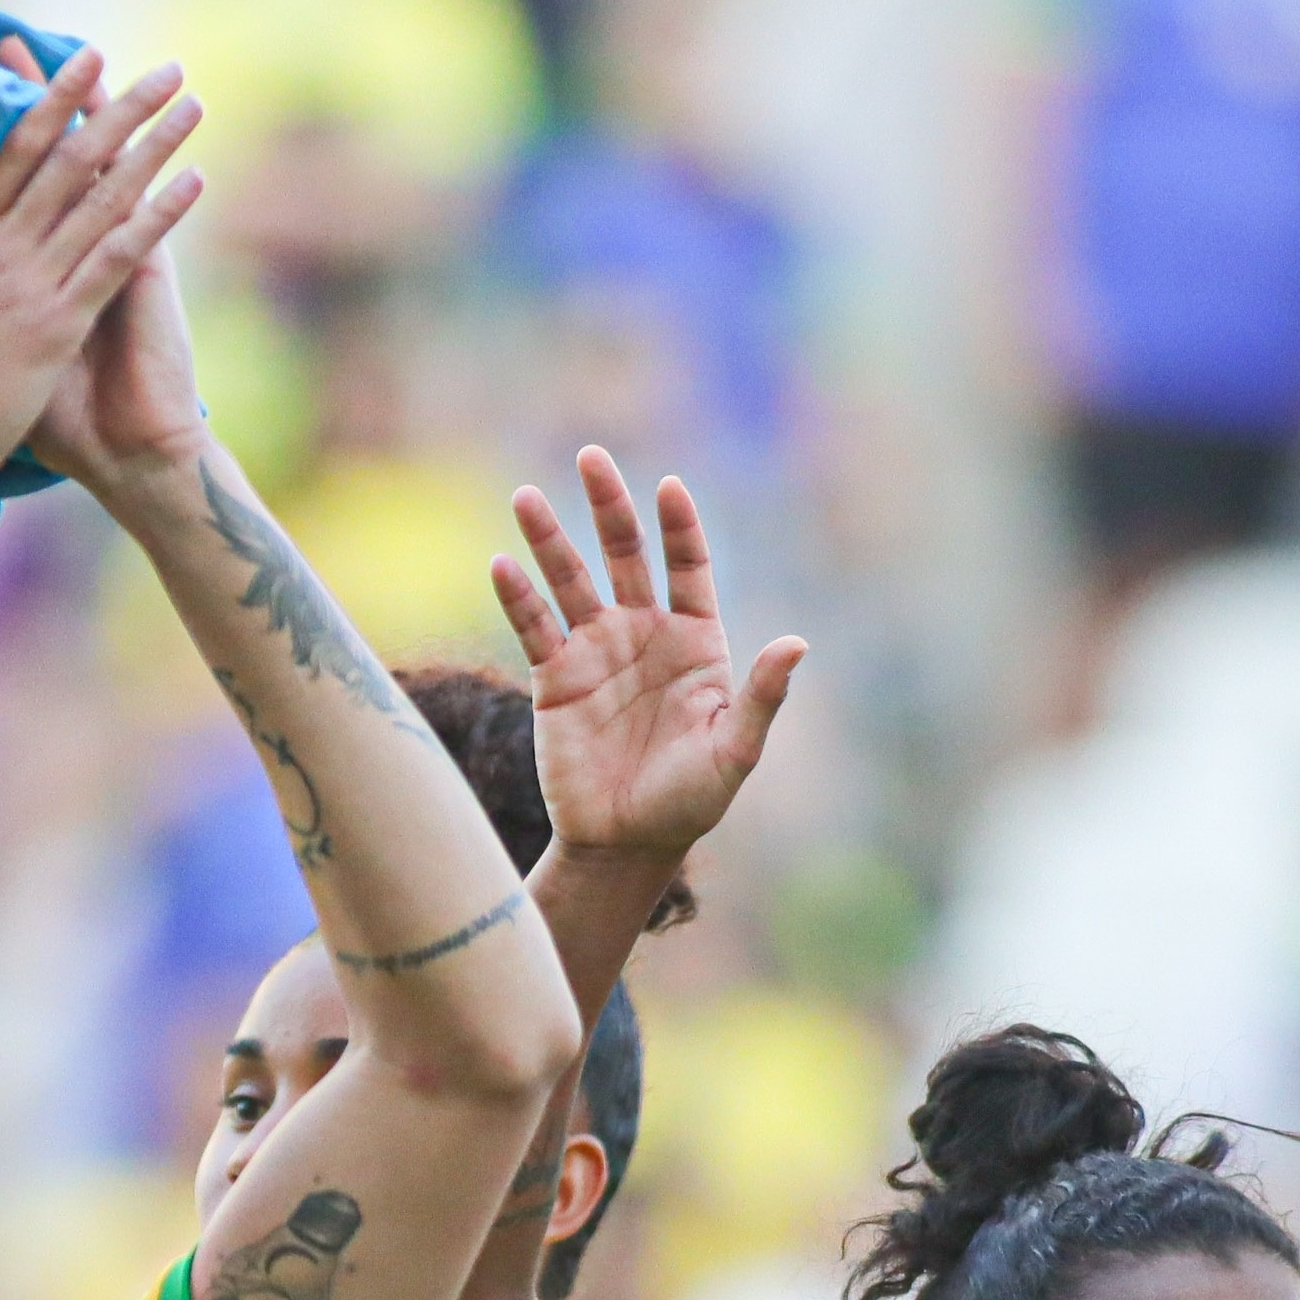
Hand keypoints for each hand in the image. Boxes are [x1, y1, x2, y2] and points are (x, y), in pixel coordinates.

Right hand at [0, 46, 201, 506]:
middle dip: (120, 107)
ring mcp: (31, 284)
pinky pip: (118, 256)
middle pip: (70, 159)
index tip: (84, 60)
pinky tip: (192, 182)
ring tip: (189, 106)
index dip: (53, 100)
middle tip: (163, 69)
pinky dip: (157, 216)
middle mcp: (2, 250)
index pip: (14, 152)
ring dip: (152, 146)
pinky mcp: (57, 325)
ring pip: (102, 197)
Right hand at [493, 450, 801, 865]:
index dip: (680, 527)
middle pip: (624, 553)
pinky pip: (534, 628)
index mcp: (695, 642)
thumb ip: (762, 696)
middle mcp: (644, 634)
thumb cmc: (689, 800)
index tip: (669, 487)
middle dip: (608, 505)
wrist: (626, 842)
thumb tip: (797, 642)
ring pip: (570, 581)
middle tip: (591, 457)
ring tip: (525, 497)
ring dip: (548, 539)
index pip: (687, 566)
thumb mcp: (735, 751)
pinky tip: (502, 565)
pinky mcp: (554, 679)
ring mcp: (596, 652)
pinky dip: (518, 597)